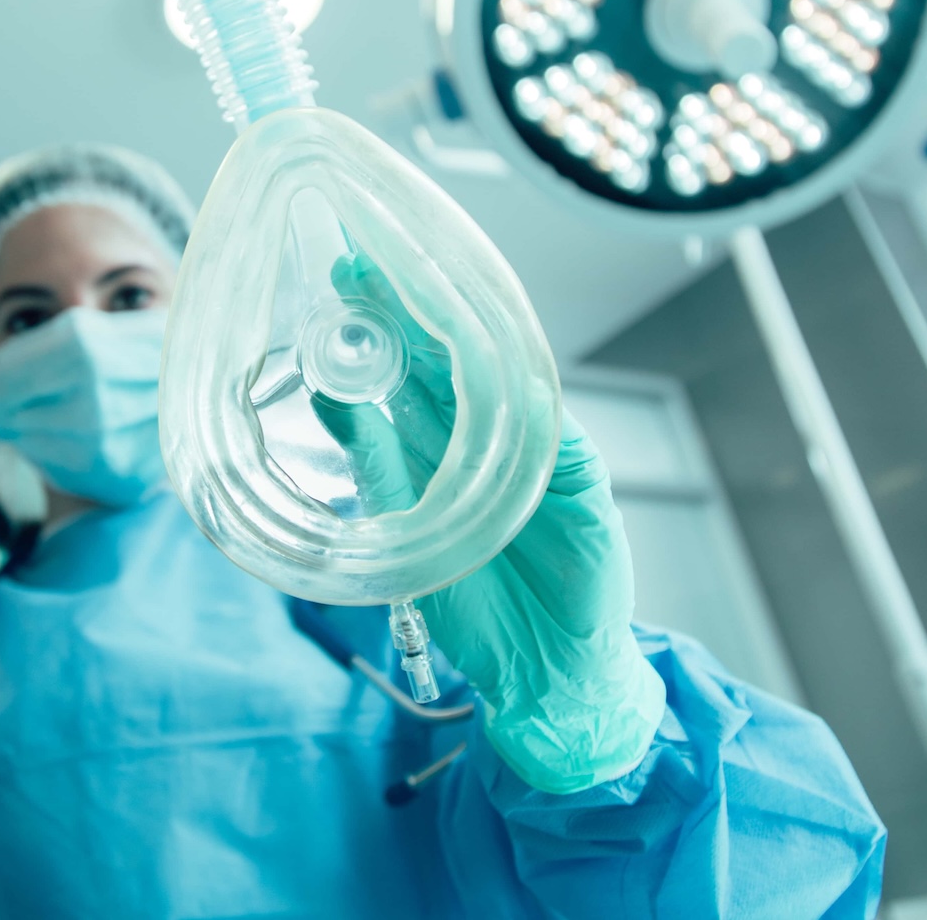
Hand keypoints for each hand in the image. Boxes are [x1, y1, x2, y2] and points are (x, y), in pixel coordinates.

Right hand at [313, 255, 663, 793]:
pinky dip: (352, 426)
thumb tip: (518, 384)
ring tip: (337, 313)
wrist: (563, 666)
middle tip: (352, 265)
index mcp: (511, 424)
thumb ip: (553, 440)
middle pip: (416, 362)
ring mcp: (425, 473)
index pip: (467, 349)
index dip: (436, 305)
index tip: (404, 259)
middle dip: (386, 313)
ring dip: (361, 358)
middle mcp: (460, 439)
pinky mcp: (400, 516)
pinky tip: (337, 391)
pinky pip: (371, 462)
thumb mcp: (587, 496)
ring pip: (385, 401)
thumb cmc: (589, 579)